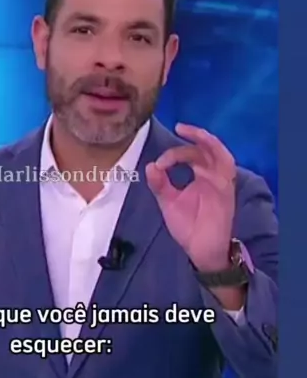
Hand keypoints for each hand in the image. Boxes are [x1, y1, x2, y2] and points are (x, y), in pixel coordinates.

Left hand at [145, 123, 235, 270]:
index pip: (191, 154)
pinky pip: (227, 167)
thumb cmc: (188, 226)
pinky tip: (205, 147)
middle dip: (194, 136)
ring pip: (220, 152)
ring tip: (191, 131)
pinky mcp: (226, 190)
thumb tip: (150, 165)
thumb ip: (160, 184)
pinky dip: (218, 154)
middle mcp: (212, 175)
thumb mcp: (168, 202)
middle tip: (179, 127)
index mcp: (200, 175)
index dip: (174, 154)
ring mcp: (221, 182)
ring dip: (207, 139)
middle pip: (206, 148)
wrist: (201, 250)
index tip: (159, 164)